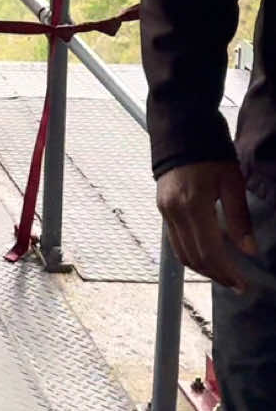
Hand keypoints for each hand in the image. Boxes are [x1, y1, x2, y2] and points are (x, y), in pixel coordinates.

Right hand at [156, 159, 255, 289]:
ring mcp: (164, 209)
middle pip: (194, 257)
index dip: (227, 272)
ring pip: (181, 252)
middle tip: (237, 284)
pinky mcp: (162, 206)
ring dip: (203, 267)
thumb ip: (239, 218)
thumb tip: (249, 250)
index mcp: (192, 204)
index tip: (243, 284)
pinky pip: (175, 239)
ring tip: (224, 273)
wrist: (180, 126)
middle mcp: (173, 211)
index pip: (209, 251)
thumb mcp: (231, 181)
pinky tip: (207, 253)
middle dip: (216, 274)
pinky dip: (191, 252)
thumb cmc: (209, 149)